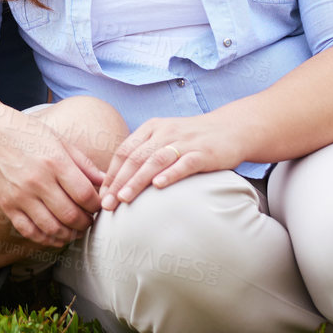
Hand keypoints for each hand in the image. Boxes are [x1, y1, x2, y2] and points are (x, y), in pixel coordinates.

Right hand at [0, 106, 107, 248]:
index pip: (85, 195)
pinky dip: (46, 239)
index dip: (97, 206)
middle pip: (71, 215)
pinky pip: (30, 232)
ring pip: (52, 228)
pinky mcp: (7, 206)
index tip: (99, 206)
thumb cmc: (29, 134)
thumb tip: (106, 182)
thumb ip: (84, 164)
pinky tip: (56, 236)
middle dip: (86, 223)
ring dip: (69, 234)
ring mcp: (21, 195)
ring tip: (76, 230)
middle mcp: (38, 181)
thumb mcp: (60, 142)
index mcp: (55, 162)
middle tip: (89, 221)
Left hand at [101, 114, 246, 209]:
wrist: (230, 128)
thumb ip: (145, 154)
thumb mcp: (165, 138)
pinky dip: (170, 174)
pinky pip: (184, 163)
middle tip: (107, 204)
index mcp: (152, 128)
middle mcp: (165, 132)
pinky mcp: (203, 152)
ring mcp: (184, 142)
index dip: (111, 174)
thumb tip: (120, 181)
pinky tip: (159, 186)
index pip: (124, 151)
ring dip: (137, 180)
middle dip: (119, 182)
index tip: (102, 195)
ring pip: (155, 161)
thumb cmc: (192, 139)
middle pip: (136, 157)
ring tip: (124, 198)